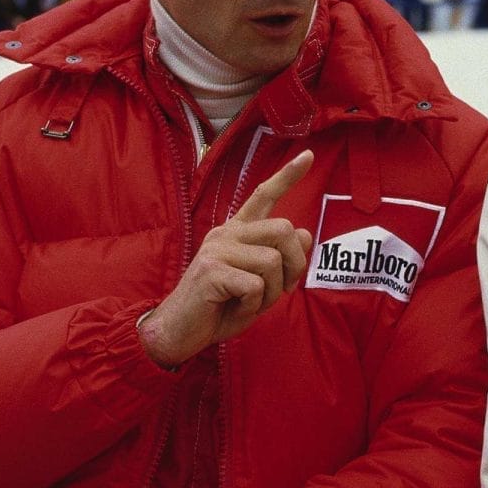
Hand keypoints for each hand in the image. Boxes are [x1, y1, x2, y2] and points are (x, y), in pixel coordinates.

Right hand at [139, 150, 314, 366]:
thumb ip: (279, 258)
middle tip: (284, 290)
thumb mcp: (259, 284)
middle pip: (284, 229)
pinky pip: (255, 285)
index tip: (309, 155)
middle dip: (296, 264)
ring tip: (252, 303)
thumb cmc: (220, 308)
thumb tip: (303, 232)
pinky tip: (236, 308)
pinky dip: (254, 305)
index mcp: (236, 232)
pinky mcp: (211, 270)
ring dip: (272, 291)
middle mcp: (226, 233)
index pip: (264, 196)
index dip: (287, 176)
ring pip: (273, 260)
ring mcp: (217, 249)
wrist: (179, 332)